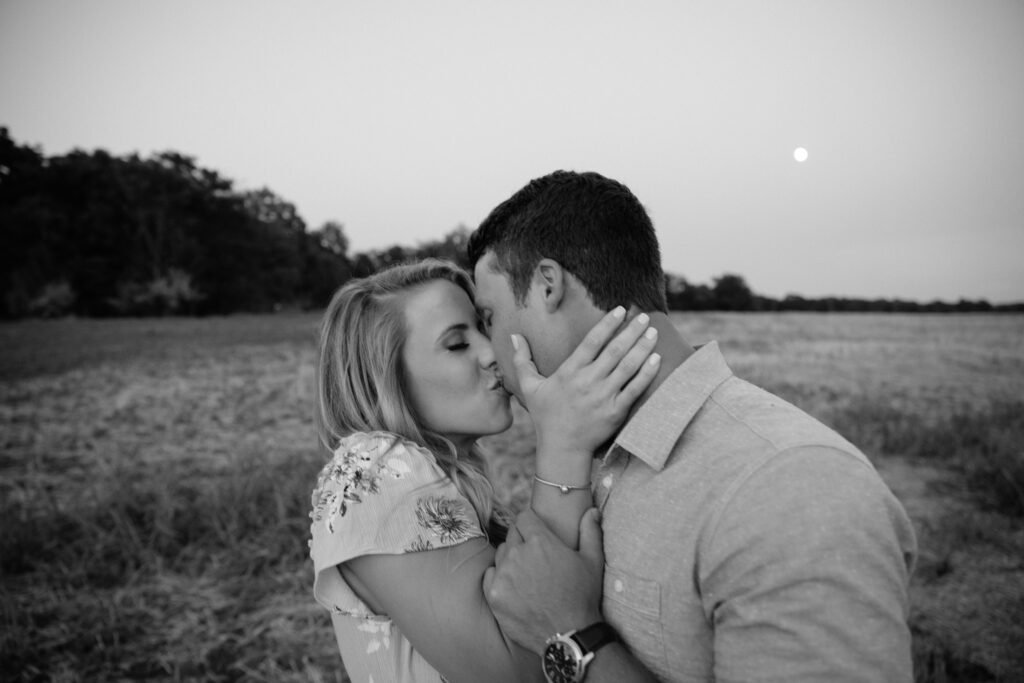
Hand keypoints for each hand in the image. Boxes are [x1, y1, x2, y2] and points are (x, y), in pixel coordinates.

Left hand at [483, 508, 604, 654]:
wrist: (568, 635)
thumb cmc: (582, 597)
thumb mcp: (592, 562)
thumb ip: (590, 532)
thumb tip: (592, 511)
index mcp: (541, 541)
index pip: (524, 517)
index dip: (531, 523)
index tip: (536, 532)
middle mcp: (518, 554)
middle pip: (513, 535)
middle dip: (523, 540)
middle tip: (535, 557)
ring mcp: (503, 575)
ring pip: (501, 554)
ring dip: (510, 558)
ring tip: (526, 574)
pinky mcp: (494, 594)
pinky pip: (490, 574)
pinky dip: (499, 577)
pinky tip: (514, 587)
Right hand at [512, 307, 660, 456]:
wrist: (562, 448)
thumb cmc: (546, 416)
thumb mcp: (529, 387)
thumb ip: (522, 360)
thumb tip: (514, 335)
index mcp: (569, 372)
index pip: (592, 341)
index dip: (608, 324)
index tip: (621, 310)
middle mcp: (588, 381)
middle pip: (615, 350)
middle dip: (632, 330)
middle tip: (645, 315)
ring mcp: (604, 397)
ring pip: (628, 366)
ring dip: (643, 347)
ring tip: (654, 331)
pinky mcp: (616, 411)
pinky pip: (635, 388)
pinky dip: (647, 373)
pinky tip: (657, 358)